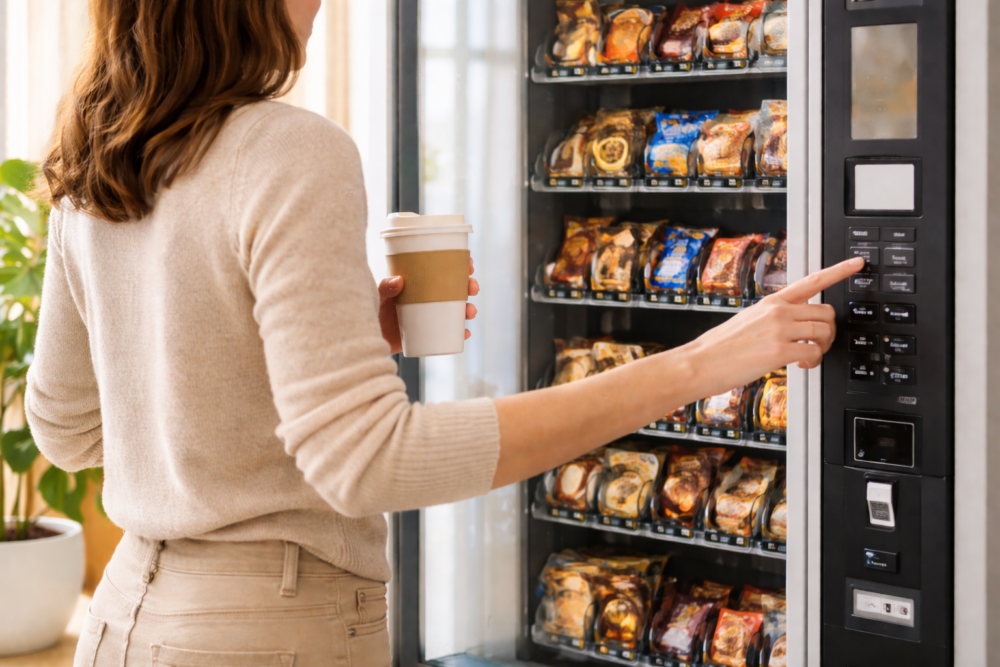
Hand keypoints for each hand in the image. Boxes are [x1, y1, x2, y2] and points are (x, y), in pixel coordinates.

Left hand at [378, 258, 479, 354]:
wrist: (364, 336)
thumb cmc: (369, 309)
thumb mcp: (377, 294)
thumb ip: (385, 286)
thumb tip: (399, 280)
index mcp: (419, 282)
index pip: (443, 269)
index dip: (460, 266)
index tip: (469, 265)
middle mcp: (427, 297)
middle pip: (455, 289)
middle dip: (468, 287)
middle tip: (472, 288)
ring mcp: (428, 315)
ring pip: (456, 310)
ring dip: (468, 309)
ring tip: (470, 312)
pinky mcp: (427, 333)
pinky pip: (448, 333)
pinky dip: (459, 333)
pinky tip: (465, 333)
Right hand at [685, 257, 863, 396]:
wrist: (699, 362)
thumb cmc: (719, 347)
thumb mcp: (747, 321)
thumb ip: (772, 319)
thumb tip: (791, 328)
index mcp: (771, 302)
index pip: (811, 281)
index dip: (839, 271)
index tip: (857, 263)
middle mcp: (777, 311)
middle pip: (826, 312)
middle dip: (828, 331)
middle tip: (816, 344)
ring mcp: (779, 329)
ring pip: (824, 331)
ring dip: (822, 347)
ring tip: (807, 357)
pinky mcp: (780, 350)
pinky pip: (814, 352)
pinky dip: (813, 362)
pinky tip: (799, 365)